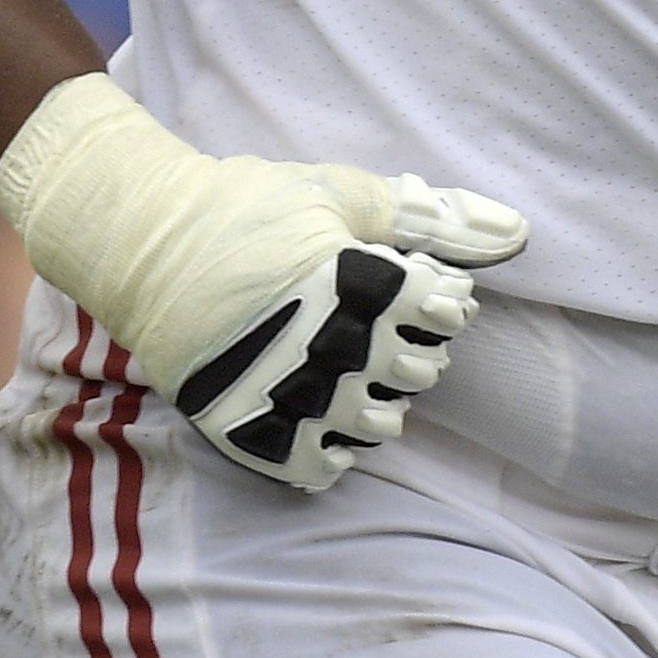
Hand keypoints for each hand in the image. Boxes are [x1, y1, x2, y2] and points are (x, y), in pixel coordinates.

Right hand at [0, 76, 527, 495]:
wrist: (140, 242)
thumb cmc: (243, 206)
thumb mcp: (339, 192)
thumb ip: (430, 217)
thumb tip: (516, 229)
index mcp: (354, 281)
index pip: (441, 314)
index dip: (440, 301)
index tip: (420, 290)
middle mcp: (326, 342)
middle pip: (416, 372)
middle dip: (415, 351)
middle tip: (384, 331)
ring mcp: (284, 389)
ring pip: (374, 425)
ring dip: (381, 404)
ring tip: (358, 379)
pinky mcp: (243, 423)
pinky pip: (312, 464)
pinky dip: (332, 452)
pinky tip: (330, 426)